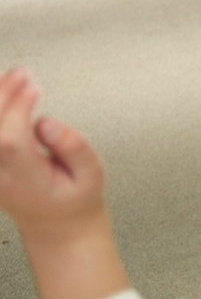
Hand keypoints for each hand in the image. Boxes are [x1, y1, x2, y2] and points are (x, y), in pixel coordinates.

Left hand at [0, 68, 128, 298]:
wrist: (57, 224)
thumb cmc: (75, 198)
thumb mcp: (93, 175)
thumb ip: (74, 147)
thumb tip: (46, 123)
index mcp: (26, 180)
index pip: (11, 140)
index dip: (19, 109)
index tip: (35, 88)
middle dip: (3, 96)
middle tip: (22, 74)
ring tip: (13, 78)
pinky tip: (3, 93)